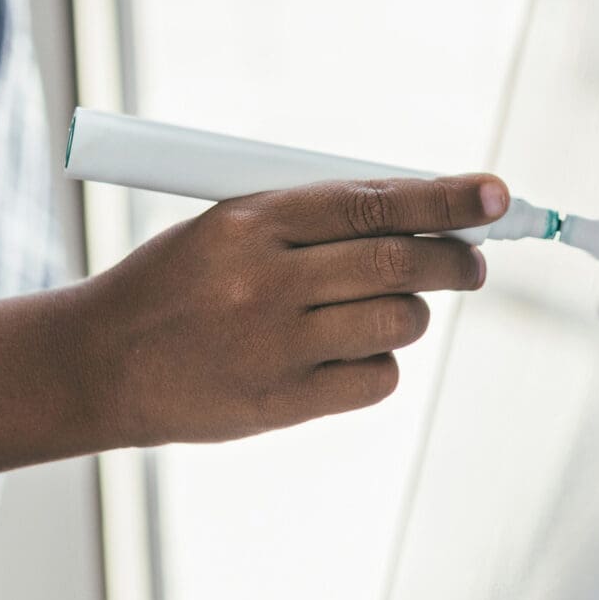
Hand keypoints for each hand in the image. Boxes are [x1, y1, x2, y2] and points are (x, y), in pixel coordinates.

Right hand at [72, 175, 504, 447]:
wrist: (102, 363)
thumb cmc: (173, 285)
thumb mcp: (225, 226)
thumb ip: (310, 219)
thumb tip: (415, 213)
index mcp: (251, 221)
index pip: (373, 203)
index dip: (445, 198)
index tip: (496, 197)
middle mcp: (266, 281)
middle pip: (399, 263)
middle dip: (455, 260)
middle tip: (473, 262)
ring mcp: (276, 346)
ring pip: (397, 322)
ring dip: (413, 312)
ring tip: (387, 309)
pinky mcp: (283, 402)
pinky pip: (376, 376)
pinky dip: (381, 360)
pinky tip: (349, 350)